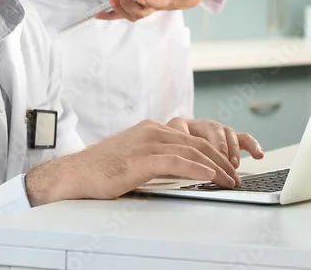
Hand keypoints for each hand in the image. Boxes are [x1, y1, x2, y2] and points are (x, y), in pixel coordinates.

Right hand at [24, 118, 260, 205]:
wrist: (74, 175)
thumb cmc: (101, 171)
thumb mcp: (134, 159)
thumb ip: (157, 159)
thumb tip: (182, 172)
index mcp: (150, 129)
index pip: (191, 137)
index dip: (214, 150)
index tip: (228, 165)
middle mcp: (151, 131)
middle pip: (198, 140)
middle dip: (222, 158)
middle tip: (236, 175)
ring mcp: (146, 142)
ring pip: (192, 150)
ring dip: (216, 166)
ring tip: (230, 180)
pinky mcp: (141, 159)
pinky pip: (177, 161)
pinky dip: (198, 168)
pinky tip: (210, 176)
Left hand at [94, 0, 226, 21]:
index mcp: (169, 0)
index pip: (159, 4)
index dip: (150, 2)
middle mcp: (155, 8)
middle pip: (140, 12)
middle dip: (129, 4)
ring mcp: (145, 10)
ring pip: (130, 15)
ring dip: (118, 10)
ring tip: (110, 0)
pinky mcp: (137, 8)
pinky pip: (123, 14)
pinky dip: (110, 15)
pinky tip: (98, 14)